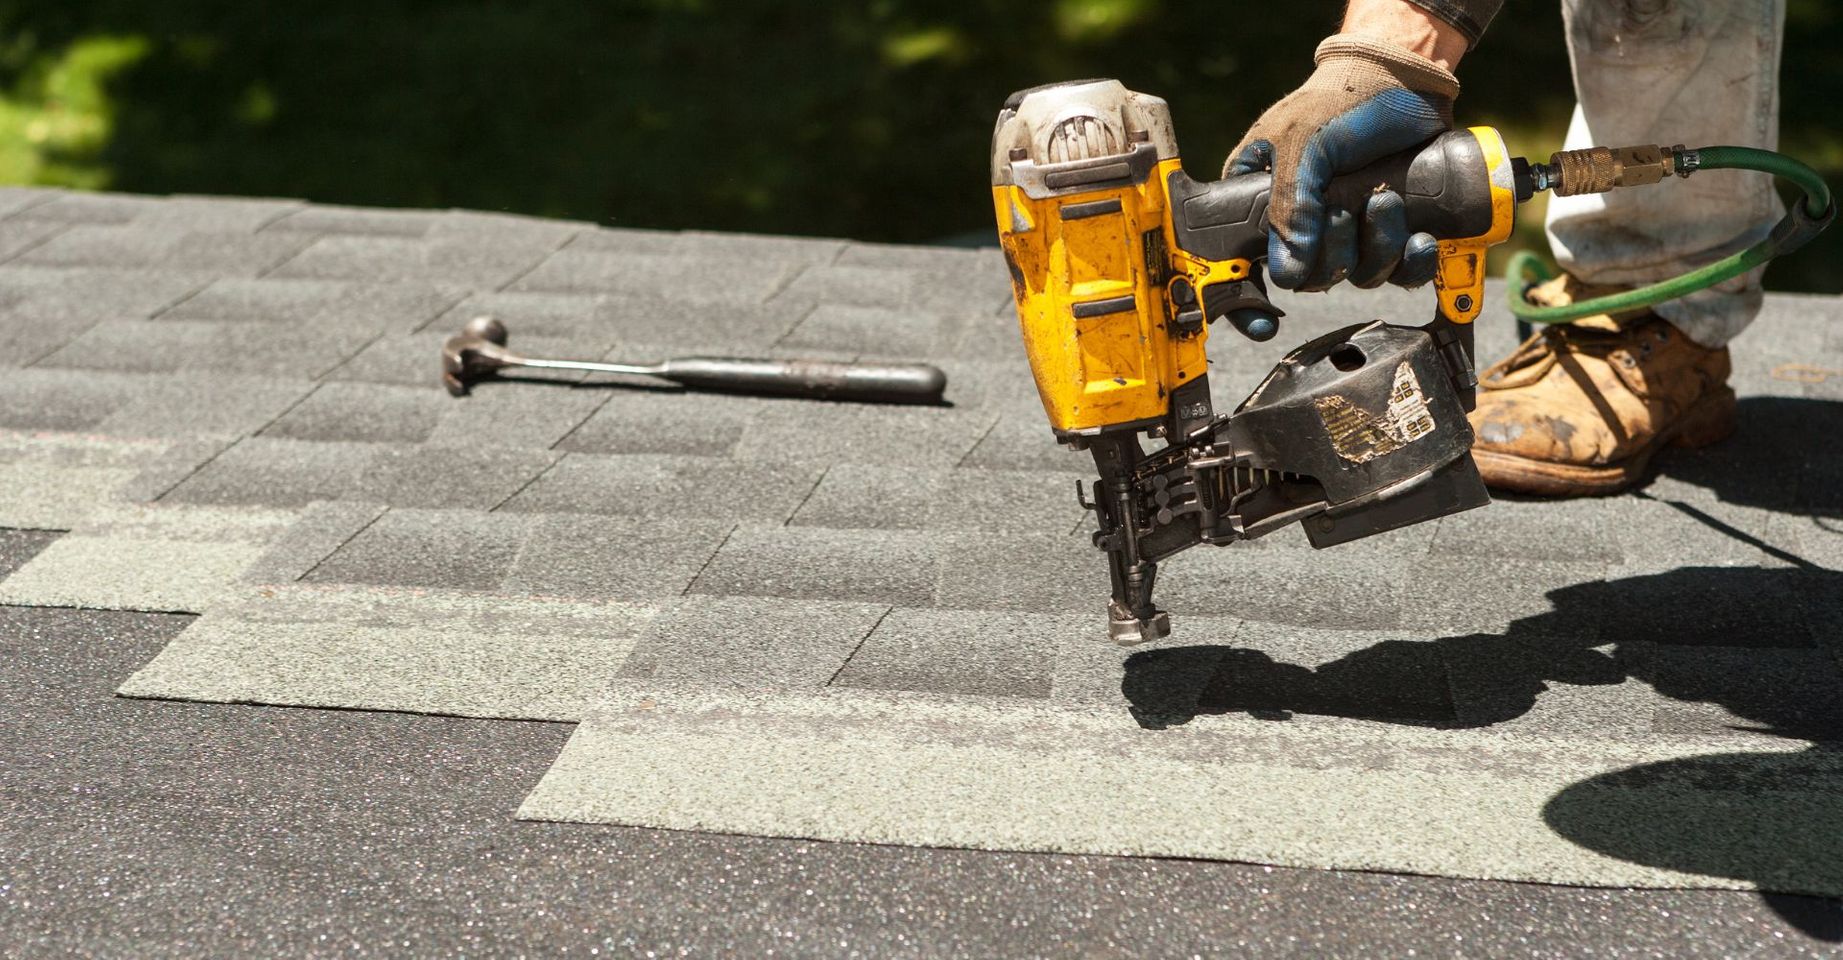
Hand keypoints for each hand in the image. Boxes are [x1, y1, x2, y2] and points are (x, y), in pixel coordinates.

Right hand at [1226, 28, 1462, 290]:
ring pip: (1357, 277)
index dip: (1245, 301)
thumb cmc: (1342, 98)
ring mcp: (1349, 229)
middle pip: (1310, 278)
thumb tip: (1288, 271)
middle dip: (1335, 255)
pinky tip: (1420, 239)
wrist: (1406, 78)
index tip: (1261, 321)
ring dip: (1377, 249)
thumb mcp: (1304, 142)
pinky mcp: (1390, 230)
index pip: (1241, 263)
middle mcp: (1302, 222)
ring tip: (1387, 202)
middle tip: (1345, 212)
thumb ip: (1290, 203)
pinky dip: (1412, 263)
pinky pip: (1398, 272)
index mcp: (1261, 201)